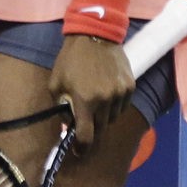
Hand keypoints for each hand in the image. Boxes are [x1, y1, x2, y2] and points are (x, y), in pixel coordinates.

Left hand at [49, 35, 134, 153]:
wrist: (94, 34)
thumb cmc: (70, 59)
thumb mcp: (56, 82)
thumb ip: (60, 106)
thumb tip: (67, 125)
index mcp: (85, 101)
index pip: (86, 136)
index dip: (82, 148)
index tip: (78, 152)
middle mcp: (105, 100)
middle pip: (100, 128)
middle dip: (91, 128)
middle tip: (85, 121)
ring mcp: (120, 93)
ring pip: (113, 118)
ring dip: (103, 117)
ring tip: (95, 103)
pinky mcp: (130, 86)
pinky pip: (123, 106)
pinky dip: (114, 106)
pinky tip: (106, 94)